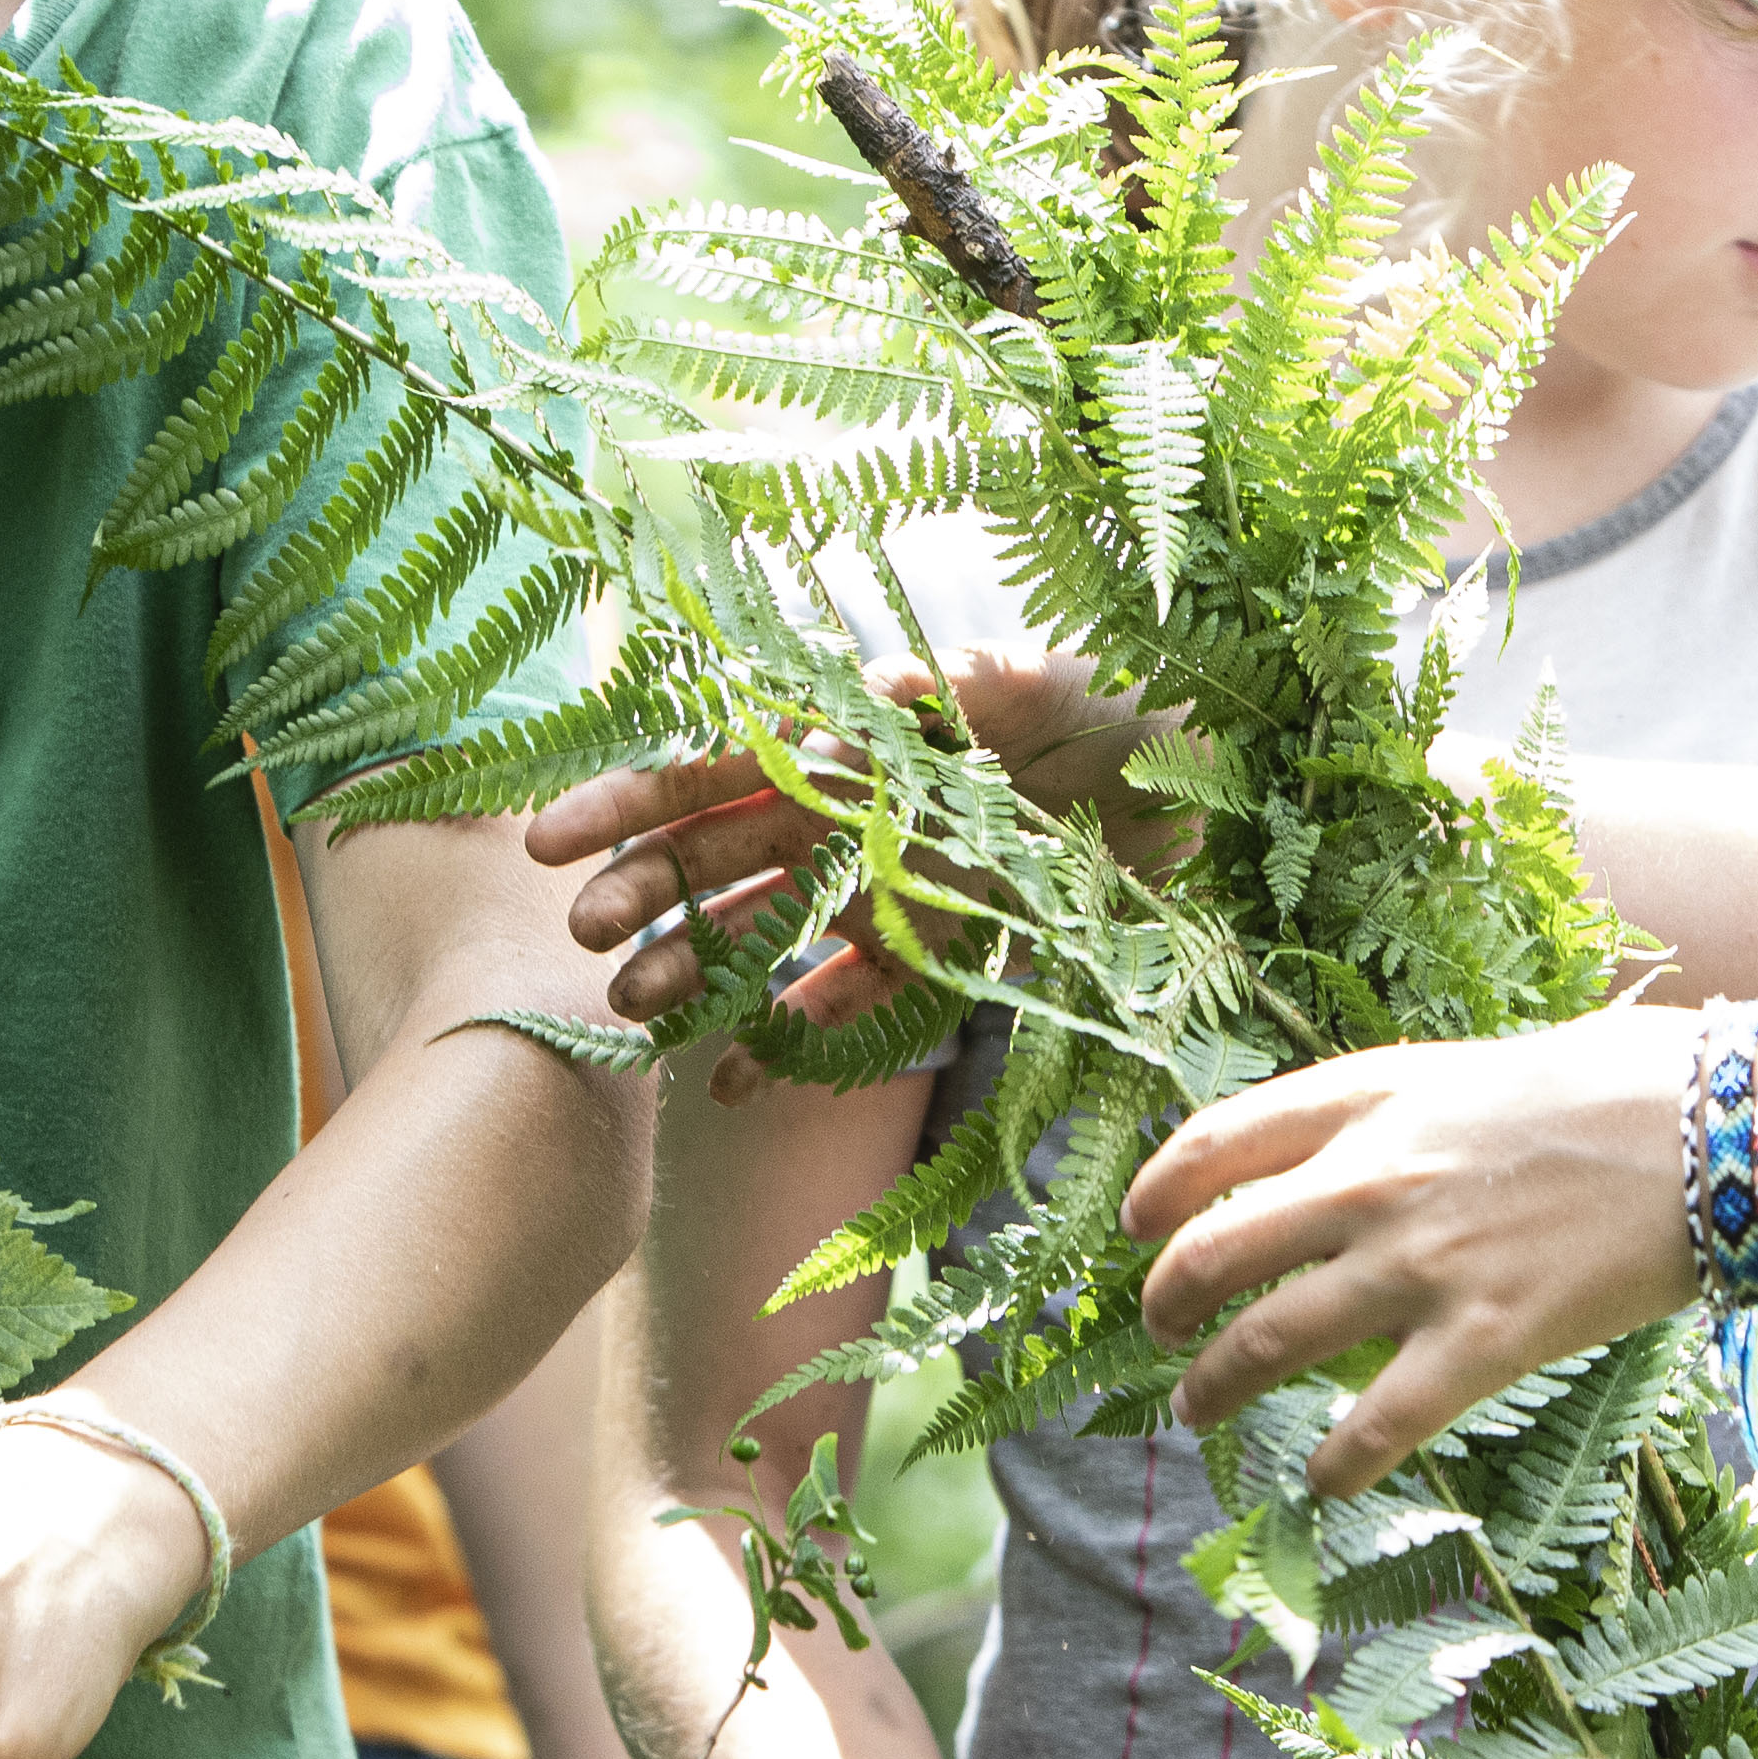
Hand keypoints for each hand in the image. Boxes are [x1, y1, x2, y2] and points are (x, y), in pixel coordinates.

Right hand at [527, 651, 1182, 1041]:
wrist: (1206, 768)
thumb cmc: (1114, 696)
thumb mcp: (1030, 679)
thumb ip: (942, 690)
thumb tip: (858, 694)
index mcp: (854, 737)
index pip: (716, 766)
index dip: (632, 801)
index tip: (551, 841)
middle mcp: (855, 812)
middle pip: (720, 856)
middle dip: (644, 892)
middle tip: (587, 938)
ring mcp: (892, 885)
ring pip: (766, 933)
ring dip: (696, 968)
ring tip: (633, 1012)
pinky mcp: (944, 949)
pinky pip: (852, 1005)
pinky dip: (791, 1041)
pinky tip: (727, 1079)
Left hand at [1126, 1012, 1707, 1497]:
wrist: (1721, 1131)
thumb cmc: (1624, 1085)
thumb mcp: (1483, 1067)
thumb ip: (1404, 1110)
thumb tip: (1359, 1154)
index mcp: (1371, 1097)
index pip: (1216, 1142)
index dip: (1158, 1190)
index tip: (1136, 1224)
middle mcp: (1370, 1180)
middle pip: (1214, 1251)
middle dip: (1169, 1302)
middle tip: (1164, 1333)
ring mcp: (1419, 1266)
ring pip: (1266, 1342)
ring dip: (1215, 1386)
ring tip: (1198, 1411)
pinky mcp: (1482, 1343)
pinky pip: (1375, 1427)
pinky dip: (1334, 1466)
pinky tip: (1321, 1484)